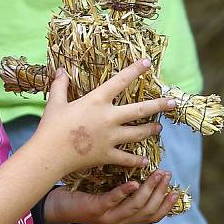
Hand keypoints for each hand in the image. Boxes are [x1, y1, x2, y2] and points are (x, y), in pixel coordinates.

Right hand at [34, 59, 175, 179]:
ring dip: (151, 130)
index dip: (135, 70)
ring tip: (159, 128)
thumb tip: (60, 70)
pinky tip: (145, 161)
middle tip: (173, 103)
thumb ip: (60, 85)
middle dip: (159, 105)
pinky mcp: (108, 154)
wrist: (50, 153)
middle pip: (140, 110)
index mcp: (96, 100)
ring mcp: (110, 137)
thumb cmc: (51, 126)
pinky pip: (127, 158)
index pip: (120, 81)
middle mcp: (108, 117)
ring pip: (138, 133)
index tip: (148, 63)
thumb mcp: (55, 102)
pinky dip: (136, 160)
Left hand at [44, 170, 176, 223]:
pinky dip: (125, 192)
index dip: (167, 206)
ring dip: (149, 190)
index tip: (176, 190)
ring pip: (135, 206)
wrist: (57, 207)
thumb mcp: (108, 193)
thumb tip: (143, 169)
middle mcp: (120, 221)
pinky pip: (114, 201)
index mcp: (126, 219)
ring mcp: (108, 217)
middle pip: (148, 210)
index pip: (153, 217)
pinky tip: (134, 182)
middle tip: (167, 174)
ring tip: (157, 174)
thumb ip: (125, 188)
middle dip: (160, 192)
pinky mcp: (95, 209)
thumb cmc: (84, 195)